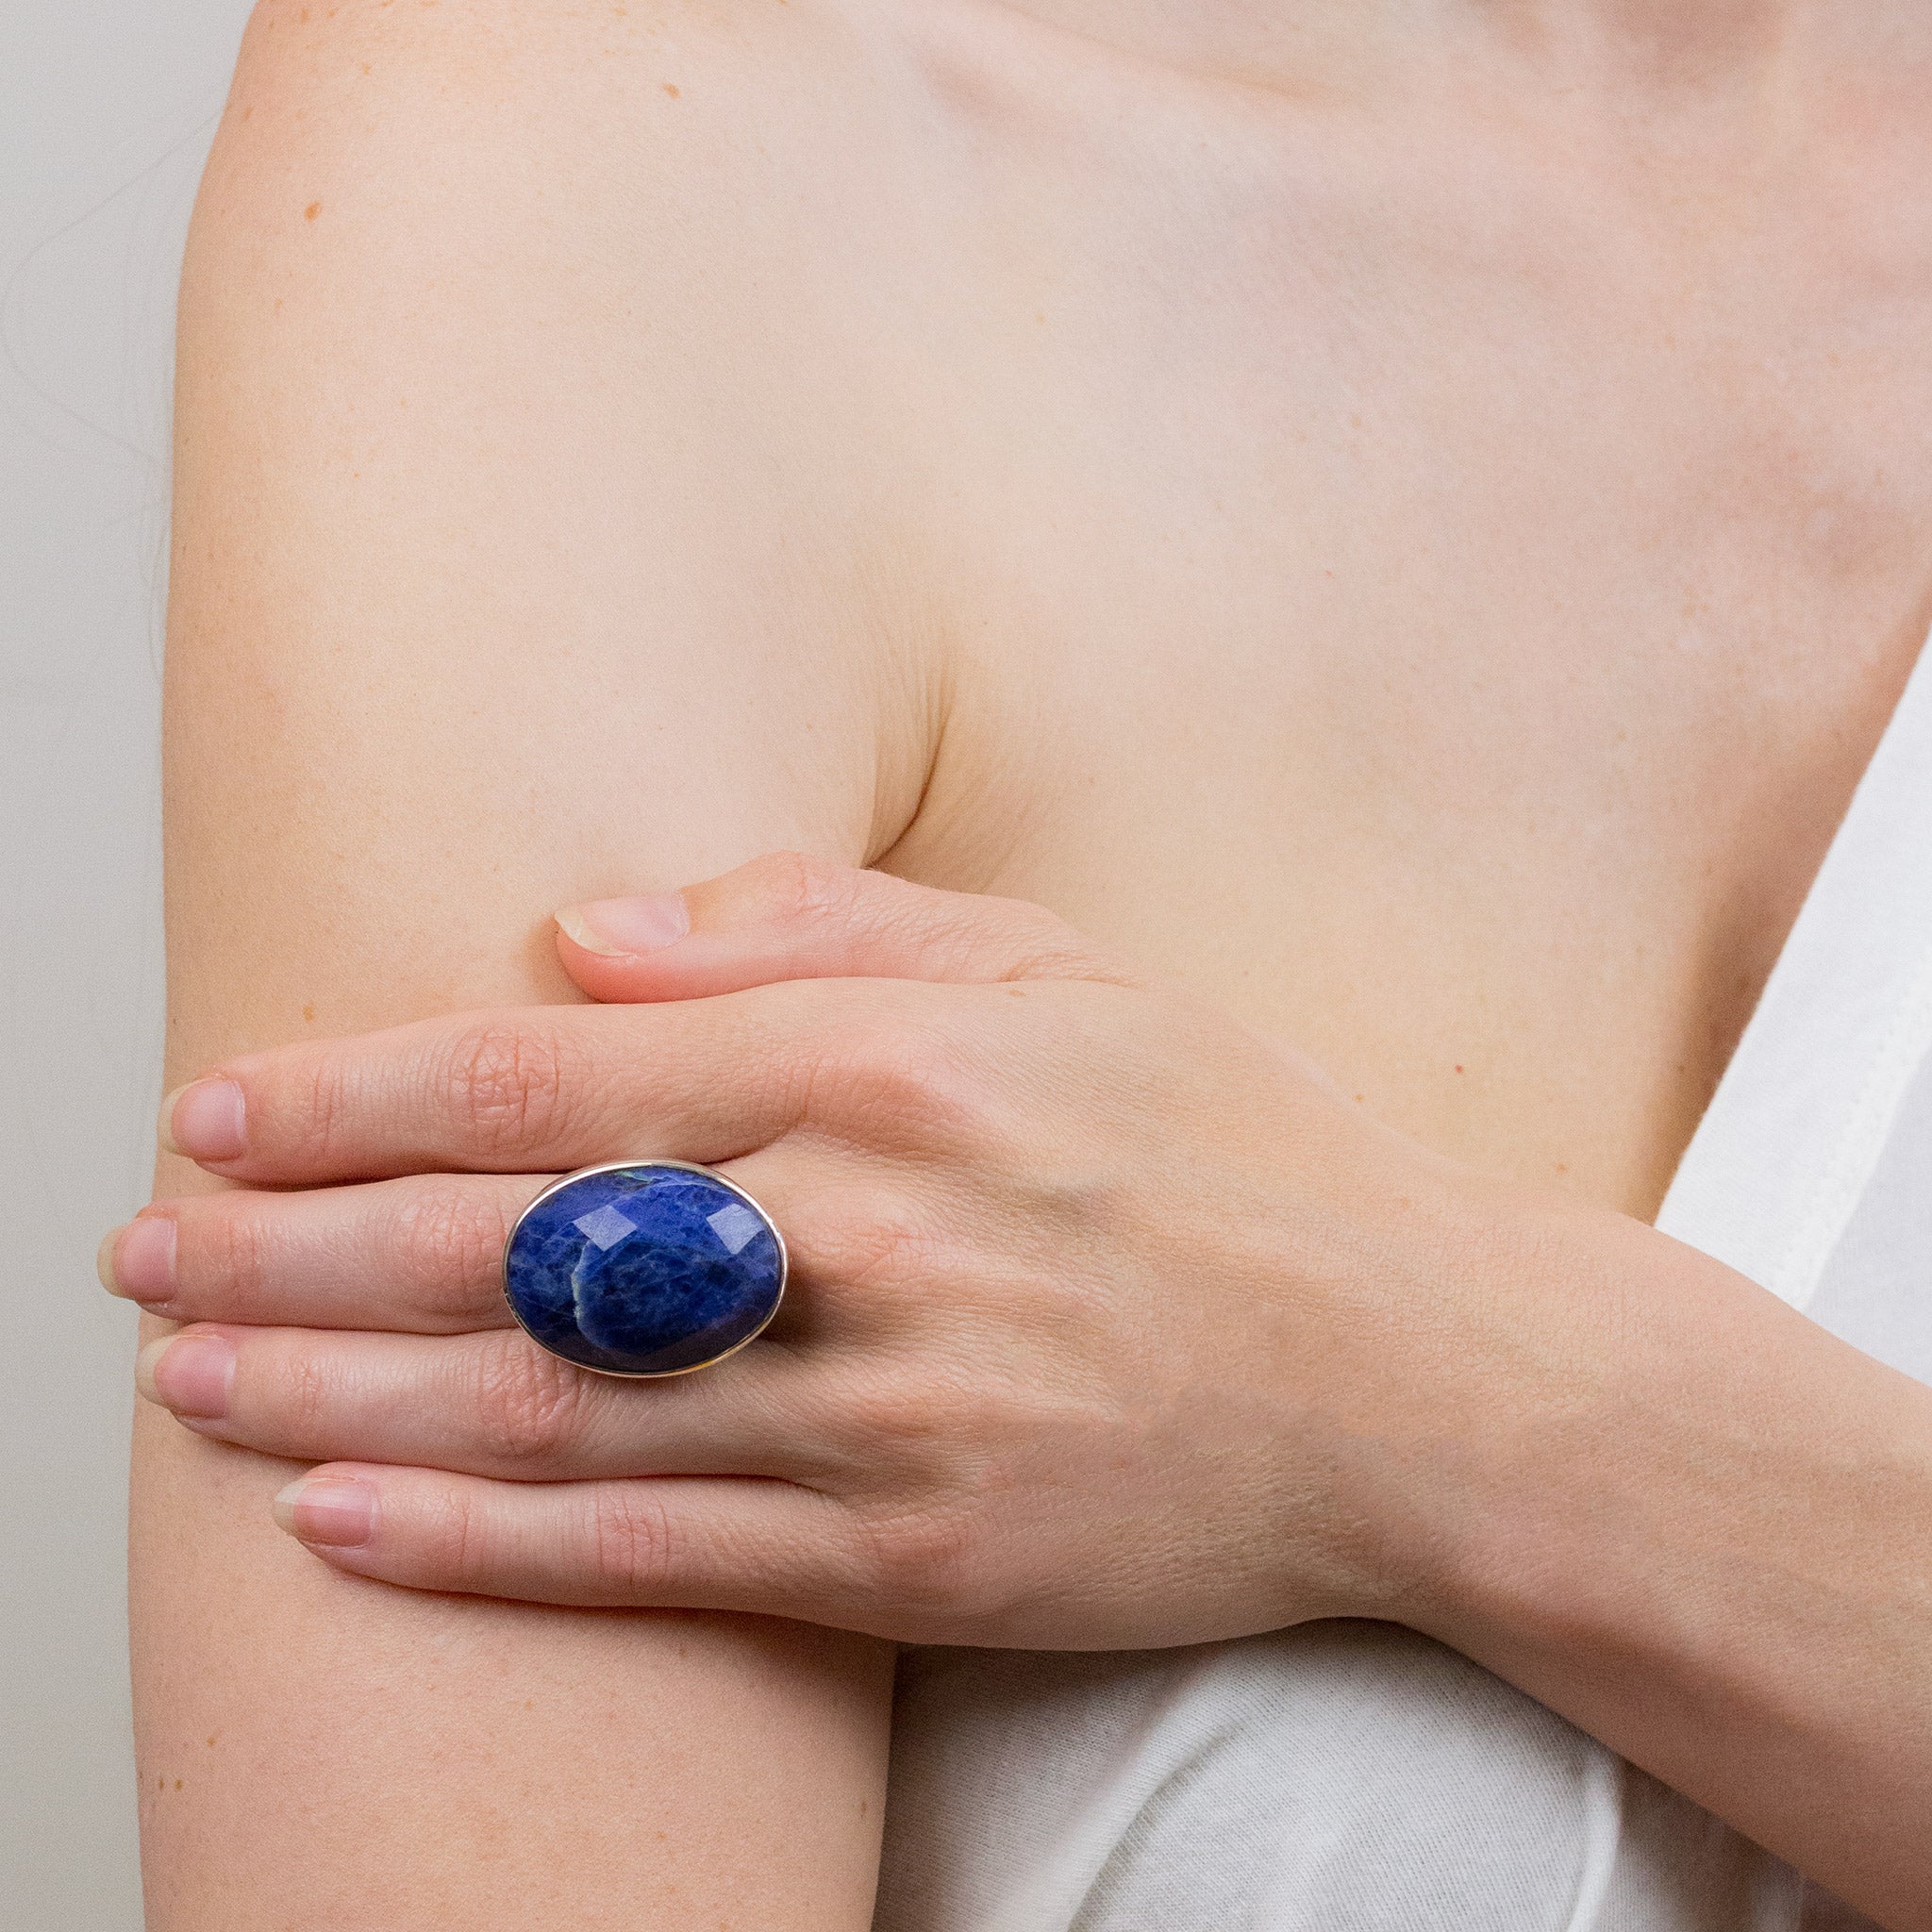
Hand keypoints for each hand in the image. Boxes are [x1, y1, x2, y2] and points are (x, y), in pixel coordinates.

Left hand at [106, 854, 1608, 1647]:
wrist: (1415, 1370)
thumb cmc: (1235, 1147)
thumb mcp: (1059, 969)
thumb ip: (819, 929)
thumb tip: (592, 929)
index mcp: (893, 1063)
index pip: (561, 1070)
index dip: (364, 1093)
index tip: (220, 1112)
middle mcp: (870, 1226)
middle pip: (513, 1243)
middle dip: (295, 1250)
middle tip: (143, 1258)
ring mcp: (890, 1405)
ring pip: (550, 1412)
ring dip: (340, 1406)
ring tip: (189, 1391)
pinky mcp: (919, 1555)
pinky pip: (656, 1556)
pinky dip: (483, 1552)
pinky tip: (349, 1536)